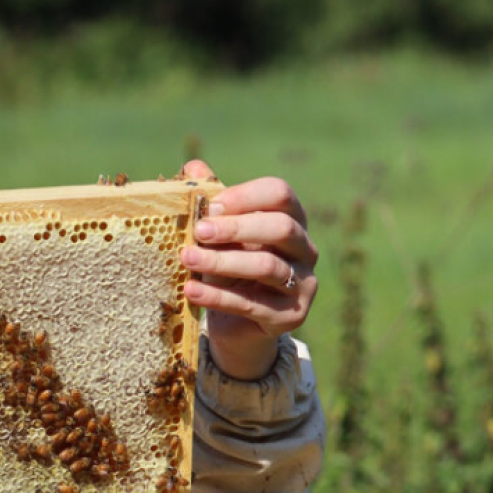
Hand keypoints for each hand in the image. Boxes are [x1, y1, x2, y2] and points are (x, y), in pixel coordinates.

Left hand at [178, 160, 317, 380]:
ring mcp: (303, 284)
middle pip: (281, 228)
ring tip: (187, 259)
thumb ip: (210, 202)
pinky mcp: (291, 316)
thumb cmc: (228, 269)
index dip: (246, 196)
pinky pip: (252, 304)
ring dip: (222, 261)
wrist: (237, 325)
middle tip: (198, 231)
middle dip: (236, 227)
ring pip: (267, 266)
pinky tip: (190, 291)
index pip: (281, 194)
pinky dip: (218, 296)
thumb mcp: (218, 235)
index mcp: (291, 220)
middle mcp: (305, 249)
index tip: (211, 205)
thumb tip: (193, 167)